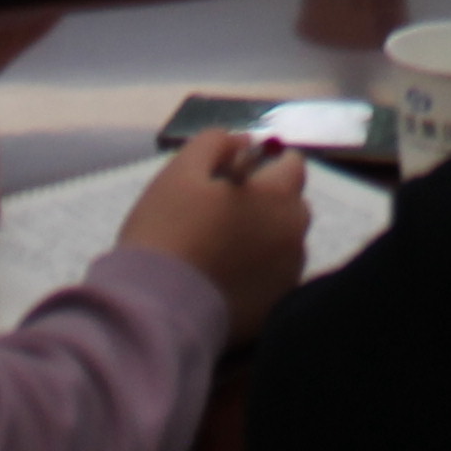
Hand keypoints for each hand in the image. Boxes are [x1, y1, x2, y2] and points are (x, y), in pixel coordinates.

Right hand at [118, 134, 313, 338]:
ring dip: (265, 239)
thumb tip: (243, 141)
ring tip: (221, 249)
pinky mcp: (274, 309)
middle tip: (223, 213)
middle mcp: (294, 235)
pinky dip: (258, 274)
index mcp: (277, 196)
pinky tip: (225, 279)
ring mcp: (287, 276)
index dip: (266, 165)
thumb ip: (217, 143)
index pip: (292, 165)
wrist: (156, 307)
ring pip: (284, 244)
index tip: (238, 175)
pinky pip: (273, 280)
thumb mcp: (182, 171)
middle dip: (268, 202)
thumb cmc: (167, 231)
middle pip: (291, 206)